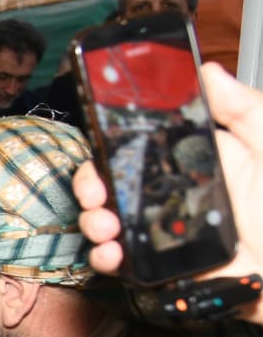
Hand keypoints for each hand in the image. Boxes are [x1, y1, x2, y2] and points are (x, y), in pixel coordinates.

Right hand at [74, 62, 262, 324]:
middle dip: (91, 185)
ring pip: (109, 220)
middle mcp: (174, 193)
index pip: (140, 146)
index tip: (100, 150)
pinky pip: (122, 260)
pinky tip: (113, 253)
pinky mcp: (162, 264)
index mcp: (195, 160)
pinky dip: (105, 257)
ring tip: (105, 225)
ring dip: (93, 221)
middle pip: (113, 183)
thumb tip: (210, 73)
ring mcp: (165, 229)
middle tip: (95, 192)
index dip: (110, 147)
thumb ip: (246, 111)